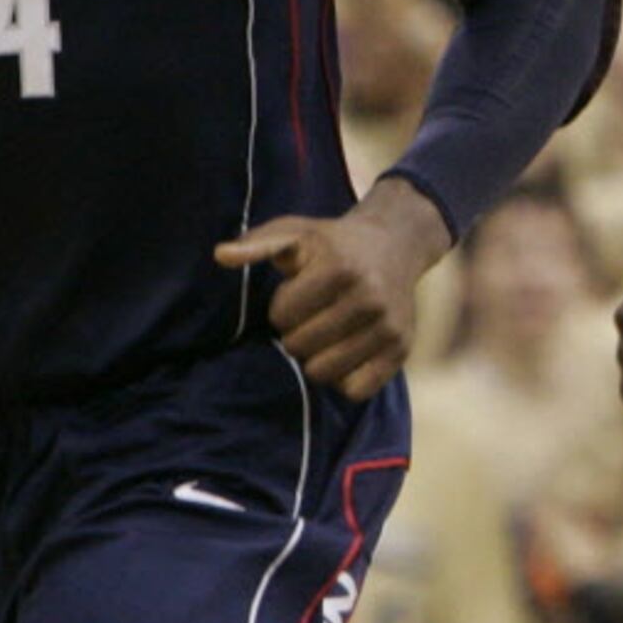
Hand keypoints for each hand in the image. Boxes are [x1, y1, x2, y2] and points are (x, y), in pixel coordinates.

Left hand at [214, 178, 449, 399]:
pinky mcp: (401, 349)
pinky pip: (356, 390)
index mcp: (339, 268)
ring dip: (315, 358)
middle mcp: (369, 298)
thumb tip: (220, 255)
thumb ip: (256, 243)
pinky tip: (345, 353)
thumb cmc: (332, 243)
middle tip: (311, 315)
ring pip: (324, 373)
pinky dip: (343, 379)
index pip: (282, 315)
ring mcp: (389, 326)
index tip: (298, 293)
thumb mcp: (296, 232)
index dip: (282, 306)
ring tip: (325, 335)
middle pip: (300, 346)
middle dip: (296, 333)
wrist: (394, 244)